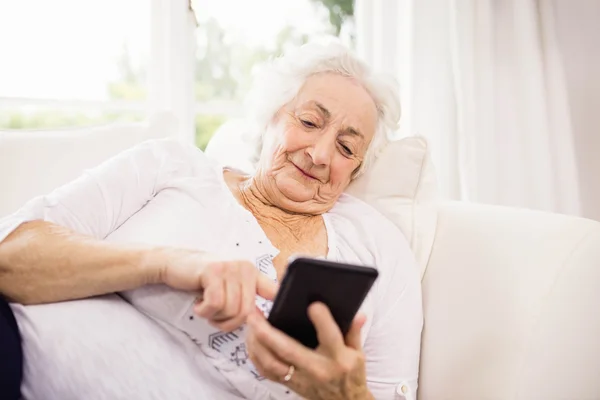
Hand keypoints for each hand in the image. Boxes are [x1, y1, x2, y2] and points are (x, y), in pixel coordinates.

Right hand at [154, 248, 277, 331]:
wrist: (174, 263)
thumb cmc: (202, 280)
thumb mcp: (228, 285)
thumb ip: (244, 297)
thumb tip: (259, 320)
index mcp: (252, 272)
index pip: (274, 291)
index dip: (277, 309)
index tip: (272, 323)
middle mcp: (245, 268)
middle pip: (246, 312)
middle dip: (229, 323)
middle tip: (215, 317)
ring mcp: (229, 267)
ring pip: (231, 310)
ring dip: (214, 317)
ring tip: (205, 308)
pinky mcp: (213, 271)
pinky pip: (215, 304)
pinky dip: (204, 311)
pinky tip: (198, 305)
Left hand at [246, 302, 371, 399]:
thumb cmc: (351, 374)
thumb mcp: (358, 352)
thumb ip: (354, 331)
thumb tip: (358, 314)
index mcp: (339, 358)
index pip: (330, 337)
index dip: (322, 320)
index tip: (312, 305)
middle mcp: (318, 369)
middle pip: (289, 350)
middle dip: (268, 332)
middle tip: (255, 314)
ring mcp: (301, 379)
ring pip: (272, 363)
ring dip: (257, 343)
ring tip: (250, 324)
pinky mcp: (291, 385)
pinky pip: (268, 372)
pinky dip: (256, 357)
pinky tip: (251, 342)